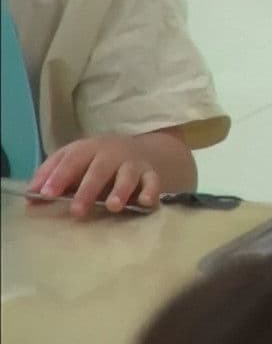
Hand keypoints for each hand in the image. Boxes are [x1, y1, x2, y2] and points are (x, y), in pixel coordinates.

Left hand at [27, 135, 161, 216]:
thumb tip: (30, 199)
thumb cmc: (98, 161)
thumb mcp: (75, 161)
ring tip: (113, 206)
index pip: (72, 159)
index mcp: (89, 148)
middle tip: (77, 210)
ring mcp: (133, 164)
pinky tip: (145, 202)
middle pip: (99, 169)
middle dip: (88, 189)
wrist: (141, 151)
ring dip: (120, 190)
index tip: (46, 195)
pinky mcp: (151, 175)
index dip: (59, 176)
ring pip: (127, 175)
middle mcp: (112, 154)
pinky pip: (153, 182)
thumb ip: (52, 177)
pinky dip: (151, 192)